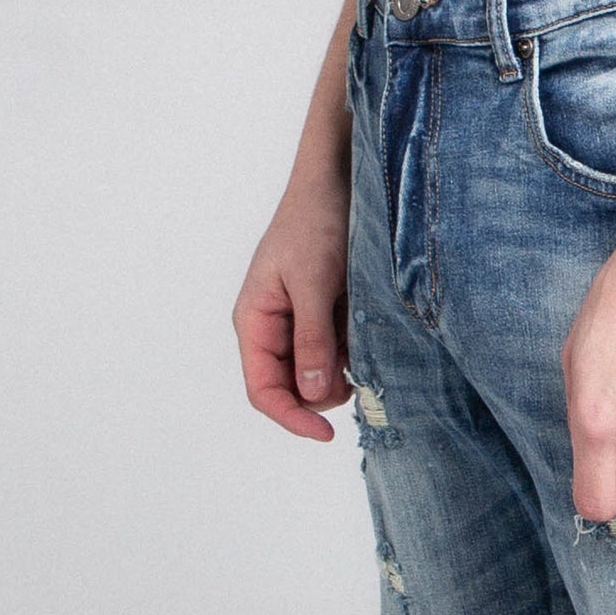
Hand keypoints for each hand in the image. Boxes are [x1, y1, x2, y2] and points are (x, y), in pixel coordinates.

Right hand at [233, 158, 352, 441]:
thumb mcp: (314, 282)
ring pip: (321, 377)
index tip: (328, 434)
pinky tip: (361, 315)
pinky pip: (340, 355)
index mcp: (254, 322)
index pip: (263, 391)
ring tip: (356, 320)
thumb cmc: (316, 220)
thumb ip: (312, 339)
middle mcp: (273, 331)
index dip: (292, 418)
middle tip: (353, 355)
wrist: (340, 180)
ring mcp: (300, 326)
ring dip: (343, 365)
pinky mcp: (326, 319)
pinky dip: (355, 348)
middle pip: (294, 390)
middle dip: (324, 387)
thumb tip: (313, 391)